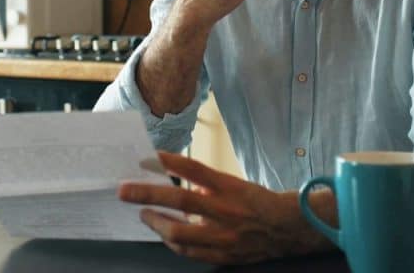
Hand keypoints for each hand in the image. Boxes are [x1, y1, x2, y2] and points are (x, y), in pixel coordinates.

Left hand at [119, 152, 332, 264]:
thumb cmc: (258, 202)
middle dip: (148, 195)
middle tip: (124, 190)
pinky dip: (172, 242)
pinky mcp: (224, 255)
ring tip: (143, 214)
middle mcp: (227, 210)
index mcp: (231, 187)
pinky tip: (163, 234)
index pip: (195, 169)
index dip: (169, 162)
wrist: (288, 229)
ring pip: (180, 233)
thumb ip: (207, 184)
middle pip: (181, 200)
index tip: (146, 158)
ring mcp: (225, 235)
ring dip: (156, 223)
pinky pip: (190, 251)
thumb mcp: (235, 184)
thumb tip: (179, 185)